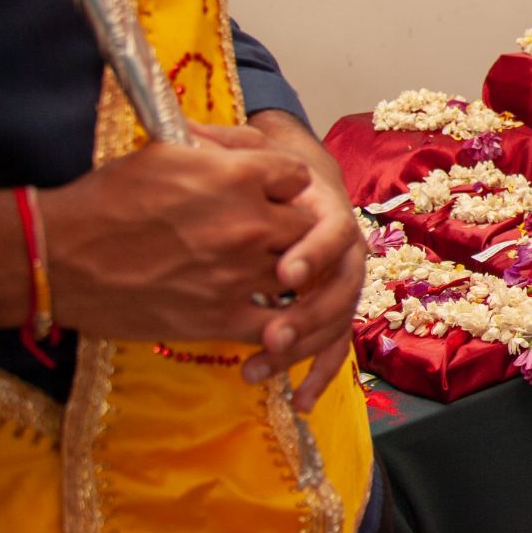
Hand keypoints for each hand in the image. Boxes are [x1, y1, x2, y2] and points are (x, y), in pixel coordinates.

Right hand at [36, 131, 314, 348]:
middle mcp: (248, 224)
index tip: (268, 193)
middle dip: (288, 227)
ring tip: (259, 268)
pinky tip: (264, 313)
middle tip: (265, 233)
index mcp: (237, 177)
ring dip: (282, 270)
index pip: (297, 176)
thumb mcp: (164, 150)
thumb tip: (255, 141)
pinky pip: (276, 324)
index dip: (283, 185)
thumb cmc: (105, 199)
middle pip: (304, 225)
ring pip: (295, 273)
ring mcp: (238, 275)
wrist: (57, 258)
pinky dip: (276, 321)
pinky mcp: (221, 319)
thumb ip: (221, 145)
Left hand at [236, 111, 365, 410]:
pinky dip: (317, 374)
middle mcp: (343, 250)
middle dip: (308, 314)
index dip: (312, 253)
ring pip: (335, 321)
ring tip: (262, 364)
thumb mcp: (240, 152)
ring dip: (304, 347)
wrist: (294, 189)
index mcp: (326, 210)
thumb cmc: (258, 174)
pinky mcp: (329, 314)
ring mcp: (339, 285)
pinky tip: (297, 400)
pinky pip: (332, 347)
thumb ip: (225, 146)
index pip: (332, 231)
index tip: (282, 275)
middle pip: (340, 287)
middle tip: (272, 333)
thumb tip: (188, 132)